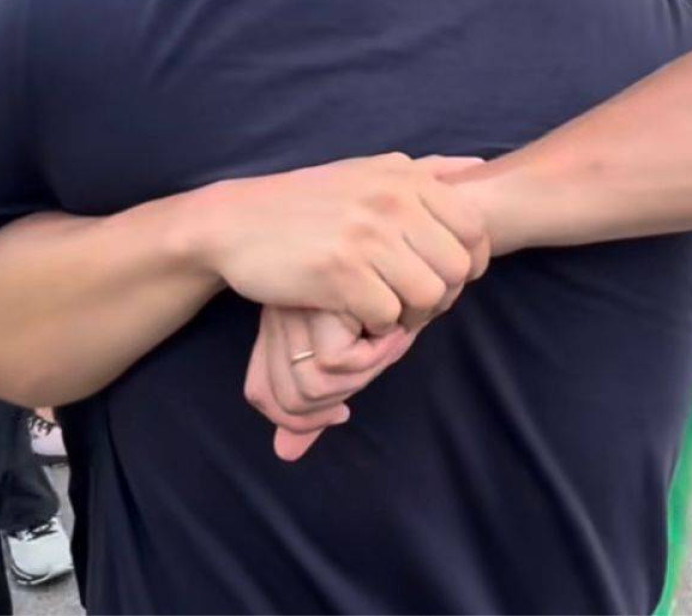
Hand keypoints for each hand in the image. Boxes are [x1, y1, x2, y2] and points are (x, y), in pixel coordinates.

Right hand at [197, 154, 489, 334]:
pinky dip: (379, 324)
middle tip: (417, 301)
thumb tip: (479, 167)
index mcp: (406, 178)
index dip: (471, 260)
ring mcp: (367, 237)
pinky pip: (388, 314)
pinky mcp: (340, 273)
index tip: (447, 275)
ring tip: (391, 310)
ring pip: (429, 295)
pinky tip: (360, 315)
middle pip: (458, 268)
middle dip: (444, 294)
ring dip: (414, 314)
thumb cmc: (310, 199)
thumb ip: (426, 170)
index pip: (475, 228)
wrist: (235, 222)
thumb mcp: (370, 170)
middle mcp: (393, 202)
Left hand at [244, 307, 417, 460]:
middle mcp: (281, 316)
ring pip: (314, 386)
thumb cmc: (398, 295)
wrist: (428, 238)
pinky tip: (396, 325)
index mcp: (281, 326)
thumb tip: (285, 453)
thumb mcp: (357, 348)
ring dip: (365, 374)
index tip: (341, 411)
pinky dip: (374, 355)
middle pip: (289, 400)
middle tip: (376, 365)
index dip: (300, 419)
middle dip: (344, 397)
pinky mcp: (325, 297)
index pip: (263, 394)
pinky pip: (336, 361)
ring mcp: (301, 304)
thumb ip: (320, 398)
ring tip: (391, 340)